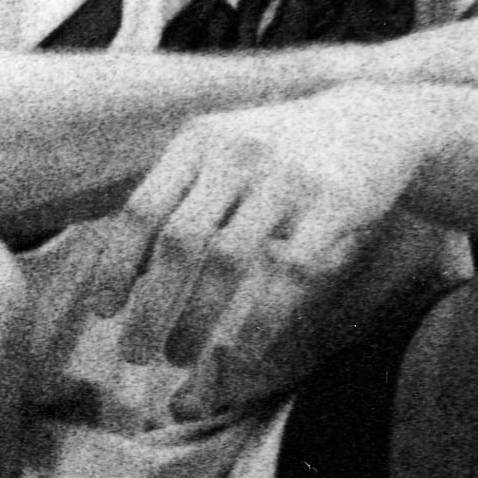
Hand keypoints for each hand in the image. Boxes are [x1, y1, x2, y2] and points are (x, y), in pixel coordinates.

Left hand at [77, 88, 432, 410]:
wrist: (375, 118)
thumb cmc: (280, 150)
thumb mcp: (222, 151)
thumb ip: (176, 196)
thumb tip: (128, 269)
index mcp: (198, 141)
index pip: (141, 209)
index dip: (116, 265)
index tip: (103, 313)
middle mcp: (237, 152)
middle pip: (178, 242)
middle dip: (149, 307)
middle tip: (133, 355)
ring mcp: (286, 176)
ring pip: (227, 261)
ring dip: (195, 320)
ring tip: (177, 359)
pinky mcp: (333, 202)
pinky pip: (289, 273)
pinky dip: (260, 319)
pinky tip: (241, 352)